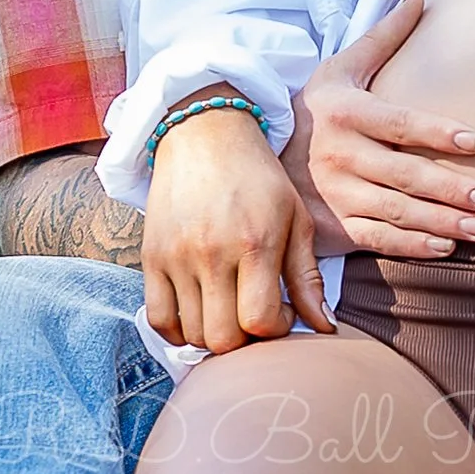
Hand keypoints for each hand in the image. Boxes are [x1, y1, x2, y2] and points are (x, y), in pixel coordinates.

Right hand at [142, 97, 337, 352]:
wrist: (204, 132)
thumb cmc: (258, 176)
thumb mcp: (296, 217)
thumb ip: (308, 276)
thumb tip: (325, 327)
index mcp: (254, 242)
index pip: (260, 320)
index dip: (276, 329)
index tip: (282, 310)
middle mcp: (211, 253)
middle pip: (224, 338)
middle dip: (246, 340)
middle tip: (255, 316)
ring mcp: (176, 257)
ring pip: (192, 334)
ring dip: (216, 335)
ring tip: (231, 310)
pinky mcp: (150, 257)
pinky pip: (157, 319)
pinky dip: (178, 332)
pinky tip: (199, 316)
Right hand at [285, 0, 474, 257]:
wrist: (257, 150)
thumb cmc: (315, 106)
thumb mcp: (341, 66)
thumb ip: (384, 35)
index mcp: (345, 112)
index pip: (398, 123)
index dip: (436, 132)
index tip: (474, 142)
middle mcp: (339, 154)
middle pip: (403, 175)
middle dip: (451, 189)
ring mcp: (335, 193)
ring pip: (395, 212)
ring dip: (441, 222)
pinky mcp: (332, 225)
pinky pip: (376, 239)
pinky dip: (411, 246)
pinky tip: (444, 246)